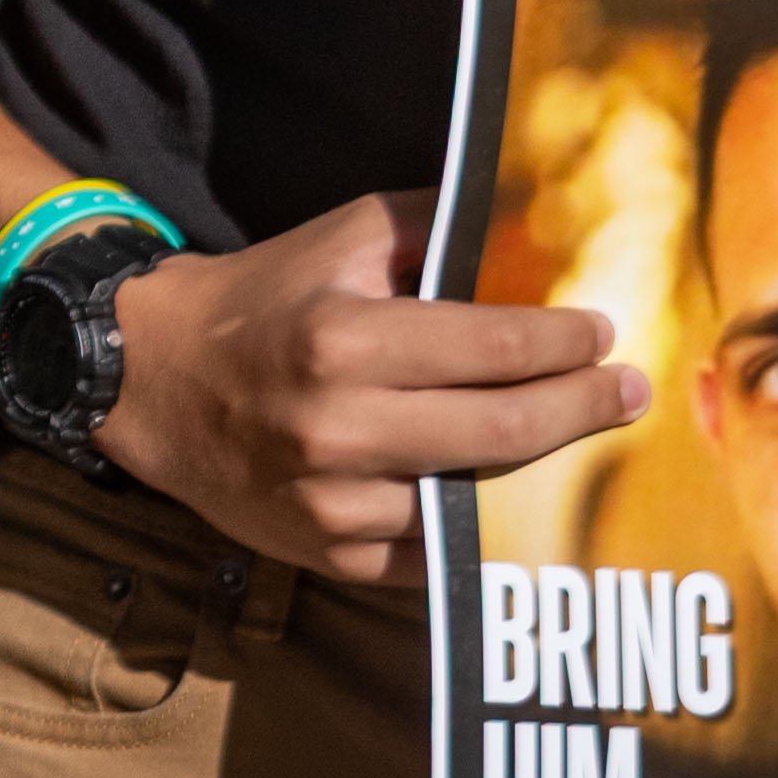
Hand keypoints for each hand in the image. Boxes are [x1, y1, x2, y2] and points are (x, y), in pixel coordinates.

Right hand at [82, 189, 632, 581]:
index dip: (566, 343)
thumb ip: (433, 226)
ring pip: (477, 497)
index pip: (495, 348)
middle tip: (627, 392)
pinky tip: (508, 496)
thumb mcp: (338, 241)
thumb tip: (534, 222)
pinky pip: (435, 551)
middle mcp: (339, 427)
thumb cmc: (260, 301)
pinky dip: (476, 525)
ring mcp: (334, 503)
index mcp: (342, 341)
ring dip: (538, 471)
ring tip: (575, 438)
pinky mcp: (331, 556)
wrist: (150, 382)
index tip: (604, 334)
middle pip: (507, 430)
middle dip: (583, 407)